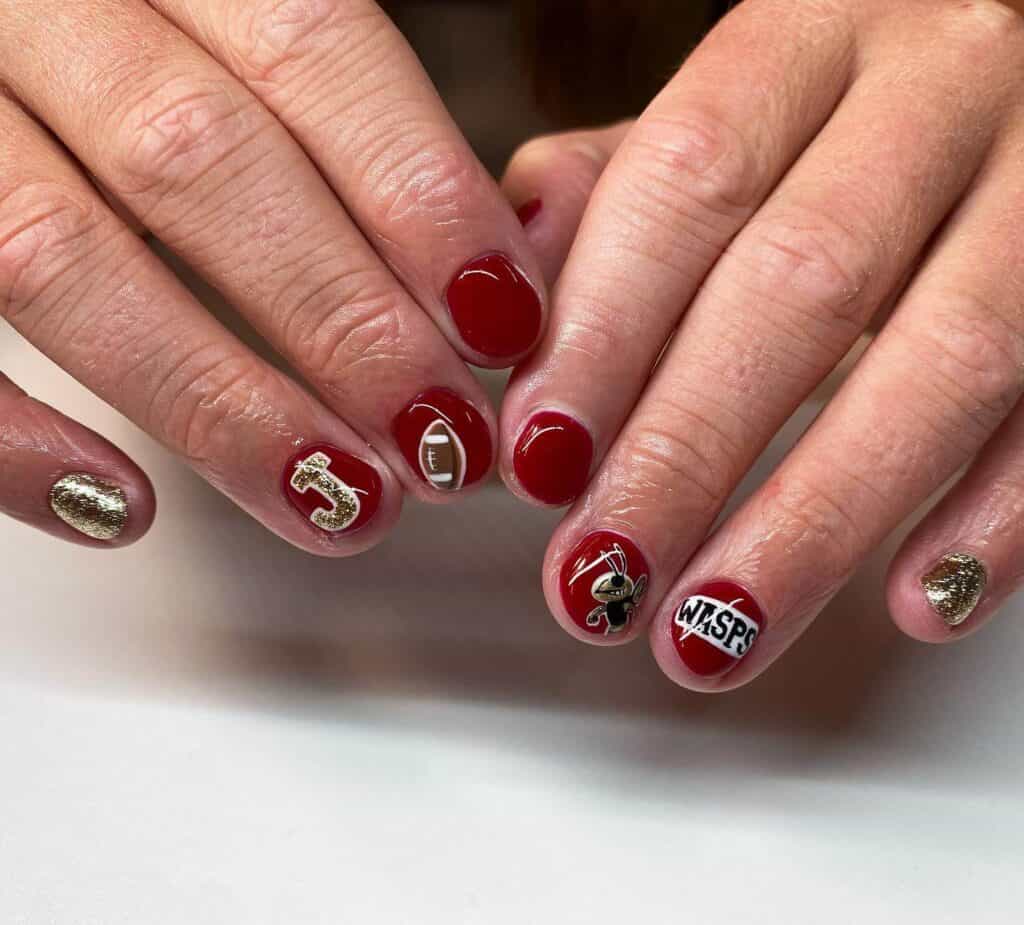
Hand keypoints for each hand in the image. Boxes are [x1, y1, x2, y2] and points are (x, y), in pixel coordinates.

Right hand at [0, 0, 544, 551]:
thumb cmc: (120, 50)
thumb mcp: (217, 30)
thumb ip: (322, 117)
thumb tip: (476, 281)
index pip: (311, 44)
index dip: (419, 192)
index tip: (502, 321)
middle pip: (199, 159)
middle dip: (344, 320)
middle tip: (444, 441)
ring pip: (60, 253)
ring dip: (221, 404)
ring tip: (344, 502)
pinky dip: (13, 442)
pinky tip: (124, 509)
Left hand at [500, 0, 1023, 688]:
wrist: (1017, 72)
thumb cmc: (844, 114)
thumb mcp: (731, 115)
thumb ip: (615, 191)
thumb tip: (504, 302)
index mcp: (814, 35)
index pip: (690, 177)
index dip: (606, 330)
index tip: (541, 459)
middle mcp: (944, 88)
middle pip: (805, 284)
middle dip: (688, 453)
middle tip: (602, 573)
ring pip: (947, 363)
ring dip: (815, 523)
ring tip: (711, 630)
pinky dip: (996, 521)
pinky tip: (911, 602)